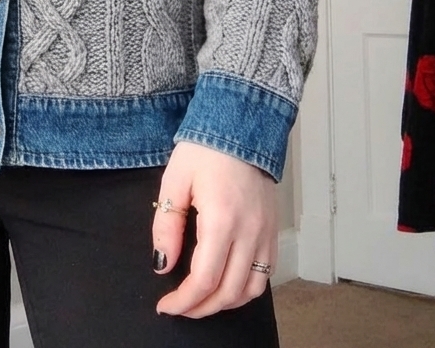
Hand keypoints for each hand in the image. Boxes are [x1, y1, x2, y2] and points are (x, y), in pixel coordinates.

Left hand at [152, 141, 277, 318]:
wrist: (240, 126)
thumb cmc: (205, 148)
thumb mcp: (174, 181)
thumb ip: (166, 226)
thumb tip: (162, 265)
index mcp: (221, 219)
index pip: (204, 279)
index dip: (183, 301)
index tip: (166, 305)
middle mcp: (249, 231)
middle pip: (228, 292)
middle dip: (200, 308)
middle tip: (179, 307)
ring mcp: (265, 232)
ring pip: (252, 290)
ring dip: (226, 303)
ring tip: (202, 302)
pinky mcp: (273, 230)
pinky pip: (265, 274)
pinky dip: (246, 289)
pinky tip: (227, 285)